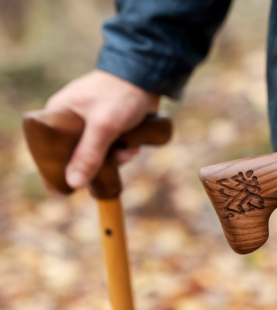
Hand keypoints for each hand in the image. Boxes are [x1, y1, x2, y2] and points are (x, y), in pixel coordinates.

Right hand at [45, 70, 159, 188]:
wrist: (147, 77)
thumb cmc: (120, 94)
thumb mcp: (103, 126)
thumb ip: (88, 154)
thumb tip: (73, 183)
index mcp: (58, 115)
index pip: (50, 149)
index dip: (60, 168)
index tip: (72, 185)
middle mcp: (71, 121)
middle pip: (76, 156)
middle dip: (97, 163)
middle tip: (113, 161)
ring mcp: (91, 125)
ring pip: (97, 155)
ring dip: (115, 158)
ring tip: (128, 149)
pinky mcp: (109, 128)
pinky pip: (111, 149)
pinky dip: (122, 151)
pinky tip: (134, 146)